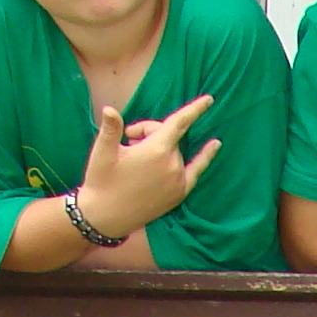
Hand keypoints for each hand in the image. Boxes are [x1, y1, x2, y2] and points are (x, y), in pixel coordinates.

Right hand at [75, 96, 219, 240]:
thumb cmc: (102, 181)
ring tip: (136, 154)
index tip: (209, 99)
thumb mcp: (103, 152)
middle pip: (169, 137)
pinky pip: (196, 170)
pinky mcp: (179, 194)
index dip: (194, 109)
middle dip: (150, 132)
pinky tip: (215, 144)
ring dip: (161, 147)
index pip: (179, 123)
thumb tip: (109, 109)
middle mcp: (172, 165)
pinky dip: (205, 157)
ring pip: (176, 152)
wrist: (106, 217)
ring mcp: (178, 181)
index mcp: (156, 150)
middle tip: (127, 139)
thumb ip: (111, 128)